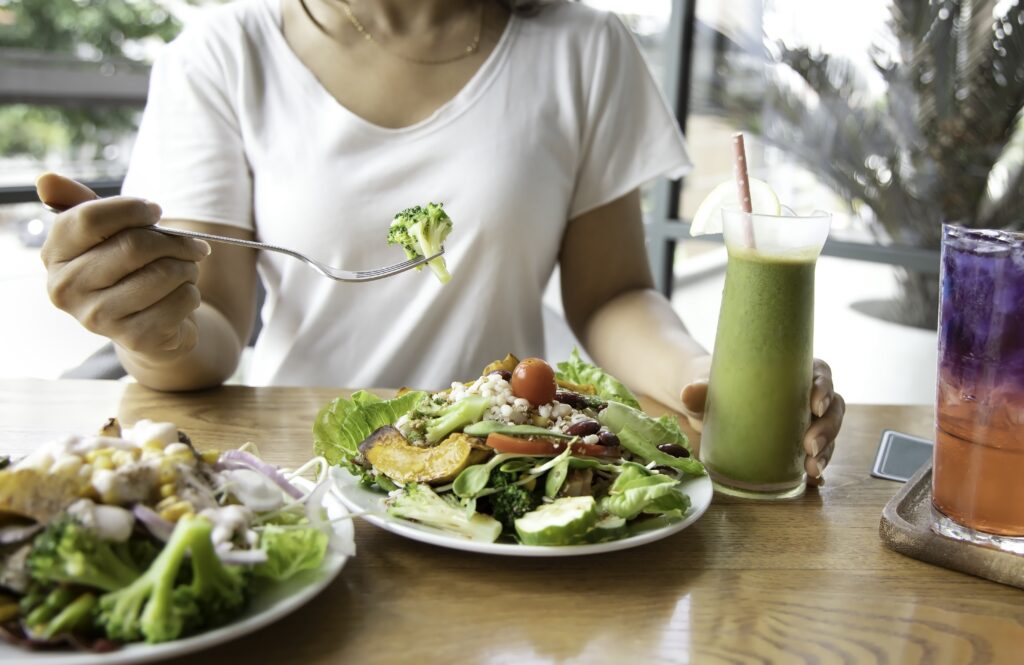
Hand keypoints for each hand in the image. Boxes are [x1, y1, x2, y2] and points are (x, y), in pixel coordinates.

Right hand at [37, 173, 211, 357]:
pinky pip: (182, 300)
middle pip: (133, 246)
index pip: (89, 219)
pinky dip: (192, 293)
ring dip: (188, 267)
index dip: (131, 209)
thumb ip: (81, 204)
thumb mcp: (104, 235)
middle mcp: (67, 289)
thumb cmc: (128, 270)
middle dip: (174, 241)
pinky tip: (182, 297)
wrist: (150, 327)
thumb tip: (46, 180)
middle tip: (193, 244)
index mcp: (55, 255)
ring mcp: (99, 317)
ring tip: (186, 270)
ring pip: (164, 273)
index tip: (155, 211)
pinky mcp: (134, 338)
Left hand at [679, 358, 845, 485]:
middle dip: (827, 428)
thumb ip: (699, 388)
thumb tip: (688, 393)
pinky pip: (816, 453)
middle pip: (832, 407)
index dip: (825, 388)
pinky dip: (818, 467)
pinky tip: (813, 480)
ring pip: (829, 432)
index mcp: (791, 370)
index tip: (815, 404)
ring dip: (827, 451)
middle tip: (810, 446)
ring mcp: (802, 420)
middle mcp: (803, 394)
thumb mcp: (705, 384)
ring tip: (812, 469)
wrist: (704, 402)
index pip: (820, 373)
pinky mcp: (796, 442)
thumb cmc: (712, 384)